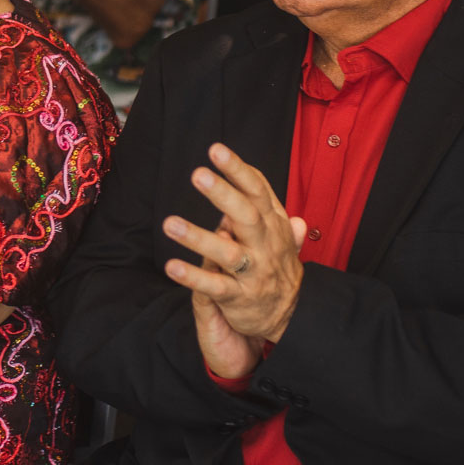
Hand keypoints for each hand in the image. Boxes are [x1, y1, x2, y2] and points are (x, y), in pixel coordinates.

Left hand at [162, 144, 307, 345]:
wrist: (294, 314)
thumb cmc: (279, 267)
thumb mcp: (282, 237)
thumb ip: (273, 212)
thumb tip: (261, 181)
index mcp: (274, 225)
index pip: (258, 191)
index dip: (238, 170)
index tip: (216, 150)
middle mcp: (266, 245)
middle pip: (246, 215)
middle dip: (223, 194)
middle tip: (198, 174)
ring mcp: (253, 272)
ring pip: (227, 252)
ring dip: (198, 237)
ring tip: (169, 224)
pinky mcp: (240, 297)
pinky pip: (215, 286)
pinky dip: (193, 277)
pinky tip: (172, 266)